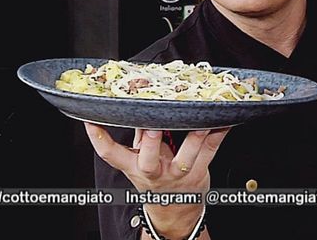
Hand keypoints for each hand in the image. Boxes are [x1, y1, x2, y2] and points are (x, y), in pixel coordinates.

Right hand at [85, 122, 228, 236]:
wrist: (175, 211)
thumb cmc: (156, 177)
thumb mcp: (140, 160)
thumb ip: (139, 136)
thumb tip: (137, 104)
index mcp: (134, 166)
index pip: (111, 154)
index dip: (98, 138)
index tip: (91, 119)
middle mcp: (154, 172)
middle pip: (148, 161)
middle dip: (149, 143)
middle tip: (150, 126)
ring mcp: (178, 174)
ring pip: (186, 156)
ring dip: (193, 136)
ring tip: (199, 119)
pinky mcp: (199, 171)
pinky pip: (211, 150)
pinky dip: (218, 133)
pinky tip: (225, 119)